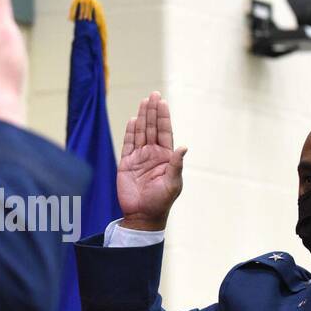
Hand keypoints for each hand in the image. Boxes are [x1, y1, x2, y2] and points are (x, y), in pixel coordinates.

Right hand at [116, 92, 186, 230]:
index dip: (163, 117)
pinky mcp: (126, 163)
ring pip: (140, 133)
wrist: (142, 215)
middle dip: (153, 111)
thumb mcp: (173, 184)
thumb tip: (184, 147)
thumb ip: (176, 165)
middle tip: (153, 95)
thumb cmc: (161, 202)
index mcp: (165, 157)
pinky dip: (129, 132)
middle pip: (152, 128)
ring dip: (142, 117)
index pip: (164, 132)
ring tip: (143, 101)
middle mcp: (152, 154)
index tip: (162, 102)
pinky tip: (132, 120)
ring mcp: (139, 158)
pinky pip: (128, 144)